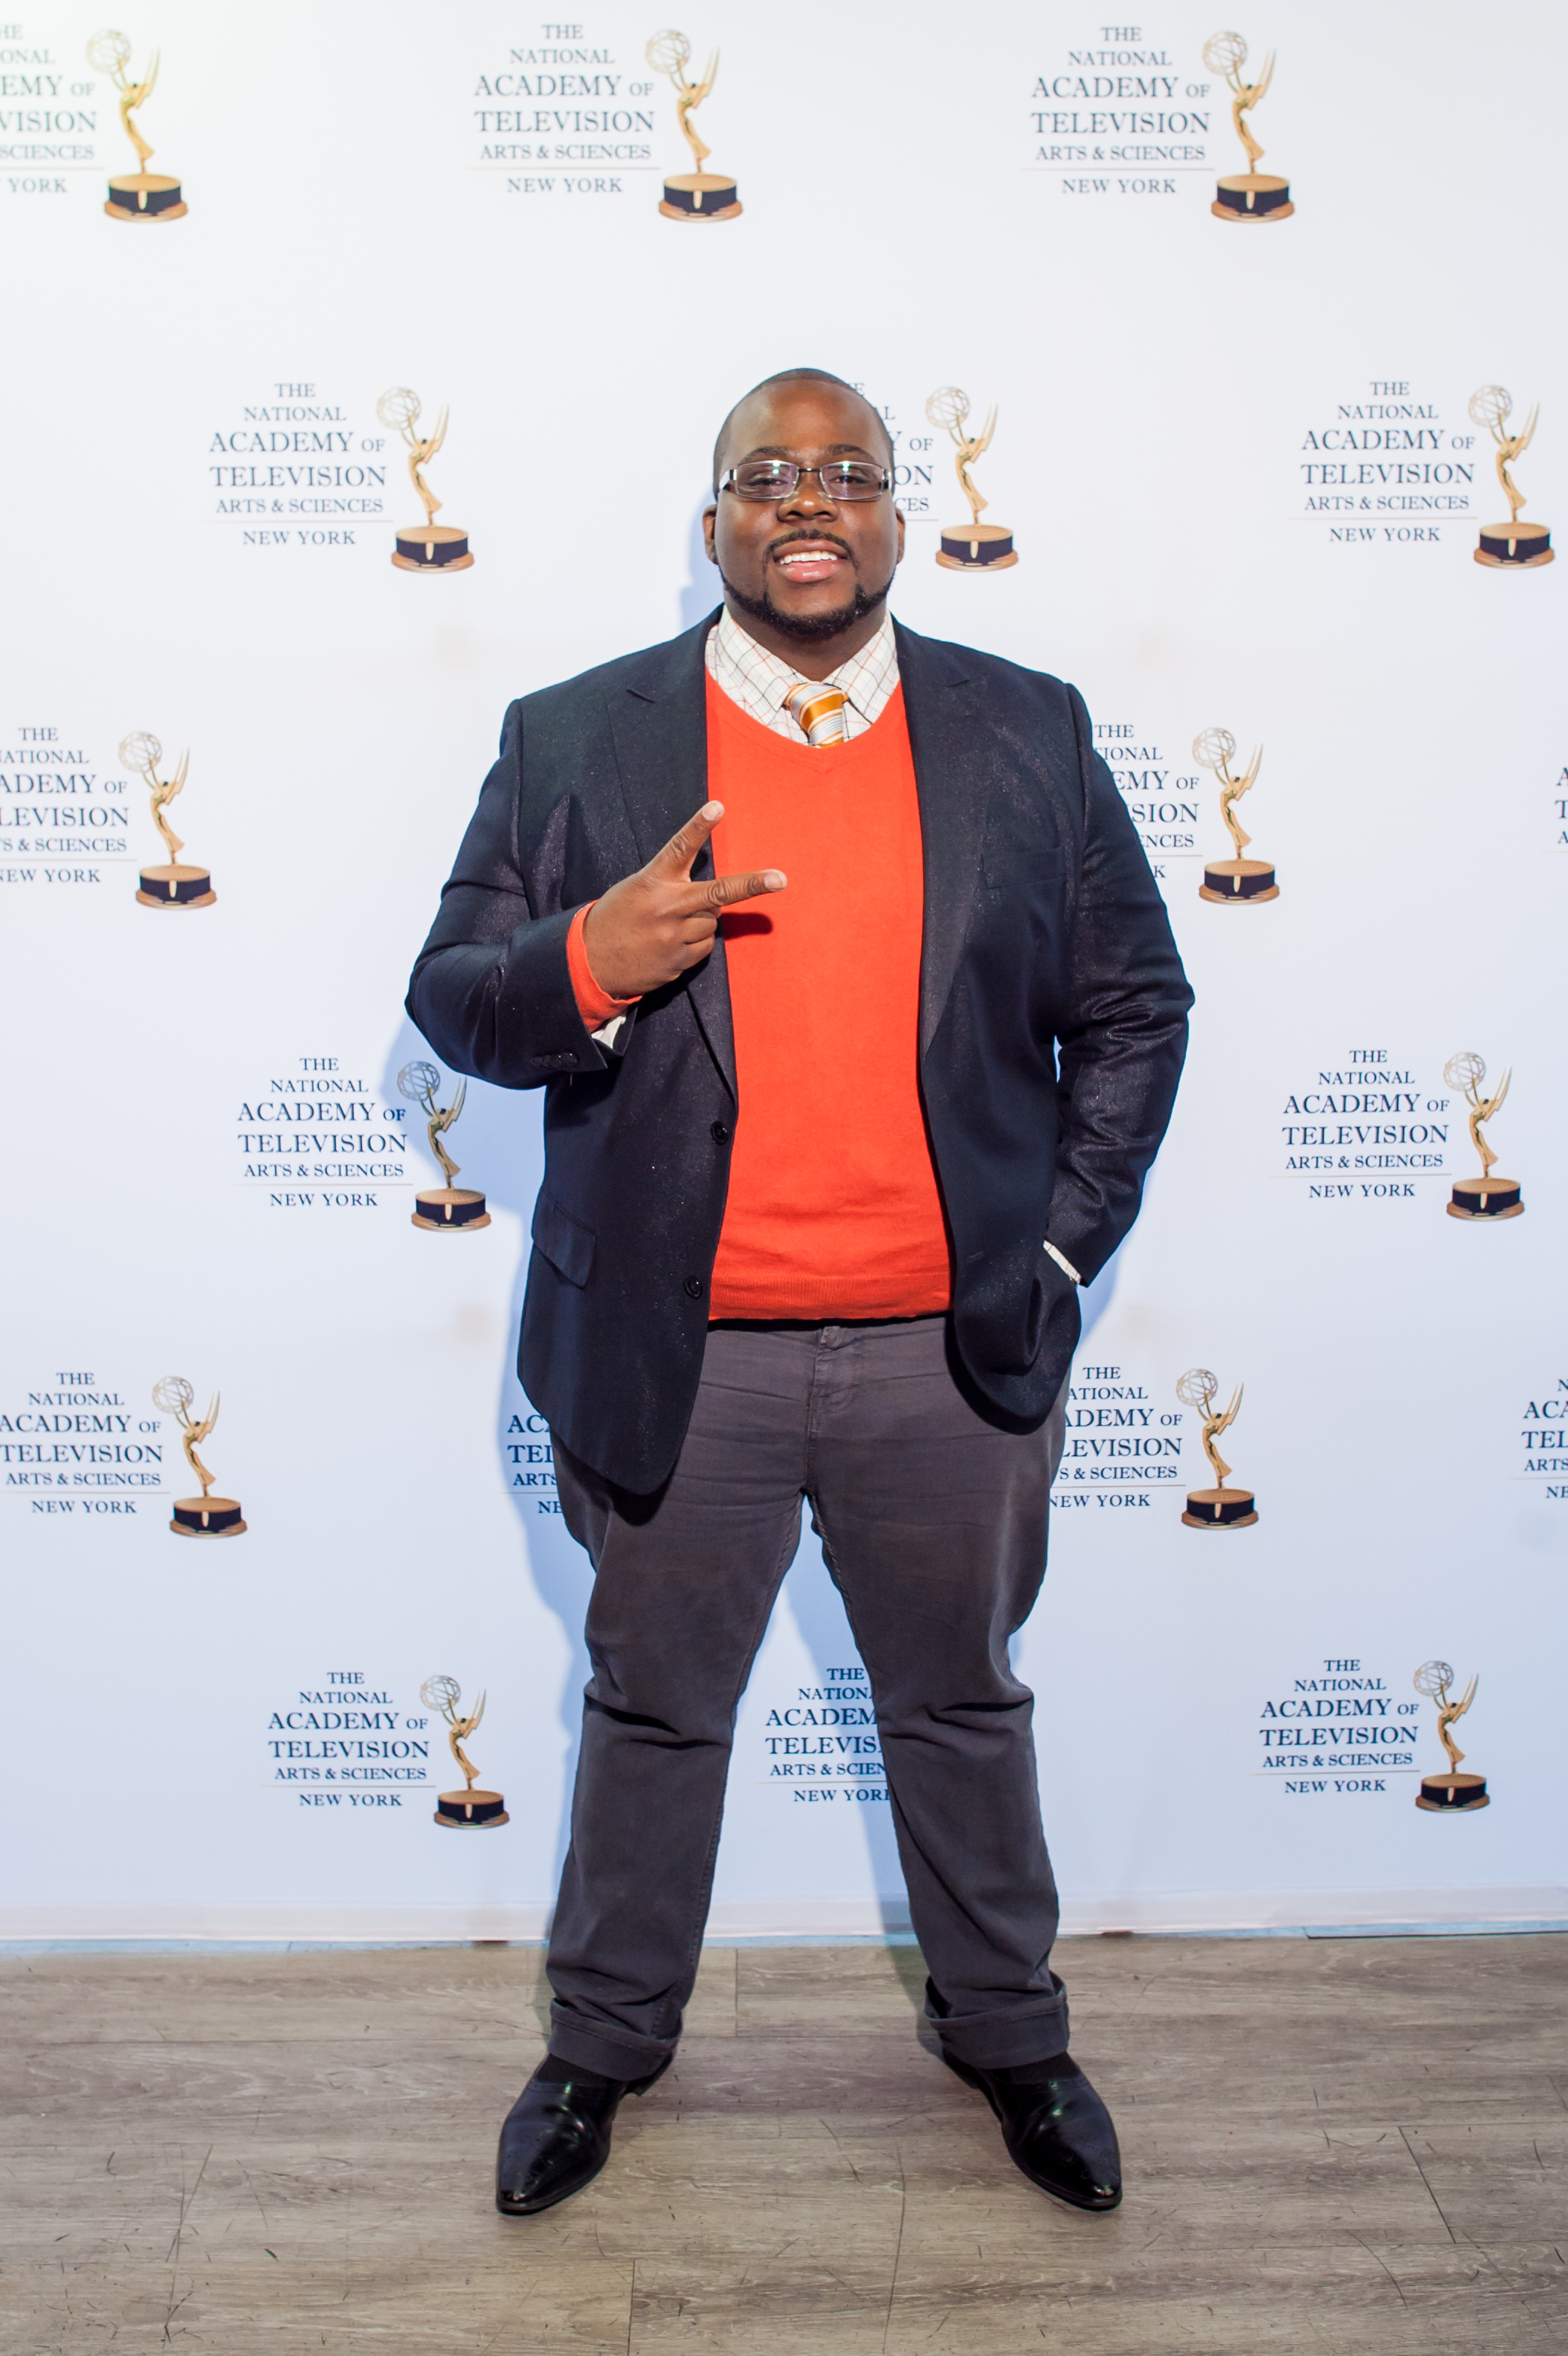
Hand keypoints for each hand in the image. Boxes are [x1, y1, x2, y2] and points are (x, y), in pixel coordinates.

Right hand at [582, 802, 784, 998]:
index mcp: (652, 881)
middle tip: (780, 879)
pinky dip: (696, 942)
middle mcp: (666, 907)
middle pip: (717, 893)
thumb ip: (673, 886)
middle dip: (752, 885)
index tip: (717, 807)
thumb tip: (714, 900)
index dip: (699, 827)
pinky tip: (671, 943)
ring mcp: (674, 936)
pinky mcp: (678, 961)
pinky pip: (705, 946)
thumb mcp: (637, 889)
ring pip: (712, 921)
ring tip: (672, 924)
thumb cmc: (618, 917)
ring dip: (702, 919)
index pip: (679, 848)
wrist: (591, 962)